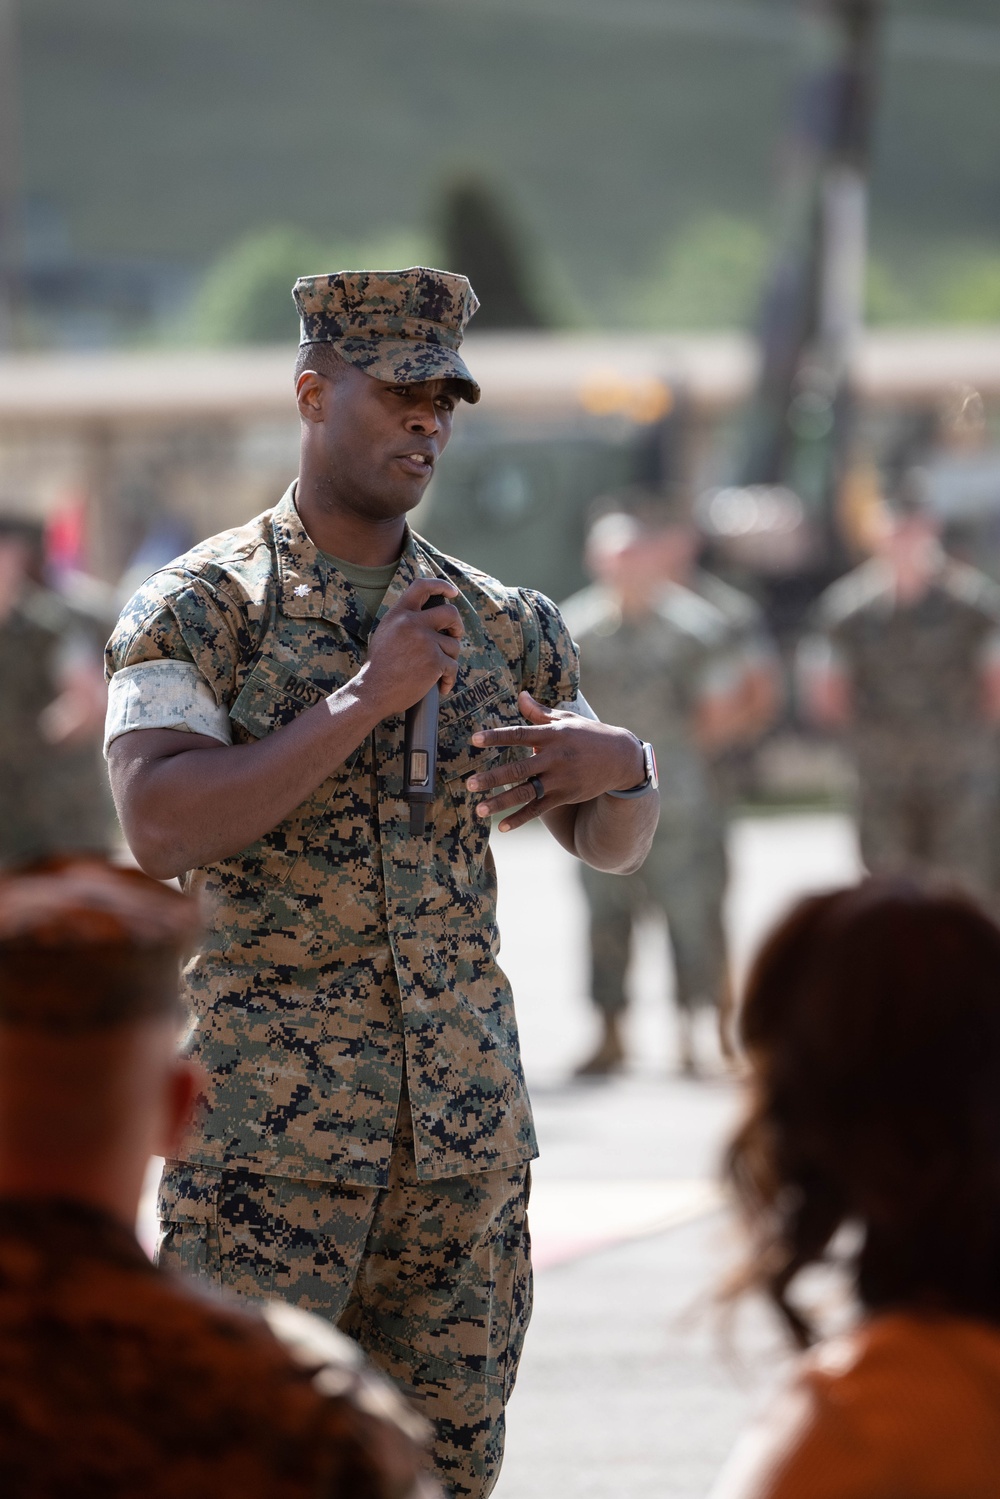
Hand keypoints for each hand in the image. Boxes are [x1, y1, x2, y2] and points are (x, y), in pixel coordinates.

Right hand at [360, 578, 463, 717]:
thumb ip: (405, 620)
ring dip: (449, 658)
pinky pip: (453, 666)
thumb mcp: (386, 633)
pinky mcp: (434, 661)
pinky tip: (442, 685)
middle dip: (457, 626)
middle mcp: (412, 623)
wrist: (373, 691)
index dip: (441, 585)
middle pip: (450, 613)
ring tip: (437, 671)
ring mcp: (425, 641)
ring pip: (453, 645)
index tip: (452, 592)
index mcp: (399, 614)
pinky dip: (449, 678)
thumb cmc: (380, 666)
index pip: (422, 586)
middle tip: (455, 636)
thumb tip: (430, 614)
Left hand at [466, 691, 644, 831]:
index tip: (474, 740)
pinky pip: (539, 809)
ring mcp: (560, 780)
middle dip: (492, 777)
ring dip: (501, 802)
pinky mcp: (565, 796)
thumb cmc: (589, 735)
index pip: (519, 735)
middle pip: (518, 768)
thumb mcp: (566, 719)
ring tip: (479, 810)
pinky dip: (521, 818)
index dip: (497, 737)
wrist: (621, 758)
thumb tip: (520, 694)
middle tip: (469, 784)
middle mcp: (554, 758)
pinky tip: (503, 827)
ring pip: (526, 792)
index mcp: (551, 736)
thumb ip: (540, 711)